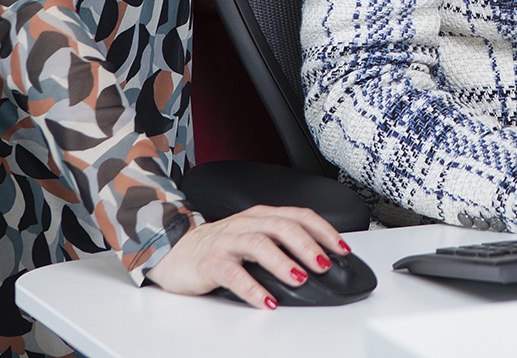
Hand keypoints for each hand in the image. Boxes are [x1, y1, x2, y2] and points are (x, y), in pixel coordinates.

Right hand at [146, 204, 349, 309]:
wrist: (174, 252)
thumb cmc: (220, 247)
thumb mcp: (253, 237)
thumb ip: (280, 244)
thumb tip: (318, 261)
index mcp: (261, 216)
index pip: (298, 215)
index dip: (323, 230)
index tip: (342, 248)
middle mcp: (246, 223)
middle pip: (282, 226)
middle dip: (307, 245)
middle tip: (324, 264)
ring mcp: (227, 241)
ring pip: (259, 244)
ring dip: (283, 262)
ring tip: (299, 278)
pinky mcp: (210, 262)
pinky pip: (233, 274)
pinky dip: (252, 288)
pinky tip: (266, 301)